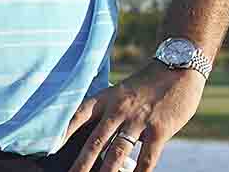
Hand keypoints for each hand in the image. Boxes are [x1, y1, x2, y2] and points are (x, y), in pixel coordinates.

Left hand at [64, 61, 205, 171]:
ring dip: (107, 171)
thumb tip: (103, 138)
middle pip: (95, 140)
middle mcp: (118, 110)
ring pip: (118, 152)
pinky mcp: (159, 130)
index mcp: (106, 98)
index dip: (64, 131)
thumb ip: (112, 113)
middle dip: (82, 162)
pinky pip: (148, 157)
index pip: (78, 115)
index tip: (50, 145)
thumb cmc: (148, 83)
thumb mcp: (123, 92)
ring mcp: (138, 120)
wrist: (178, 67)